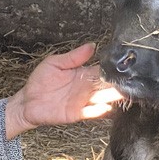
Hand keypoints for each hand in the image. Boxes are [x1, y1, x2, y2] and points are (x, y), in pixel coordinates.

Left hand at [4, 42, 122, 138]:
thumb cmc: (40, 81)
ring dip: (113, 97)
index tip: (125, 65)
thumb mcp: (55, 63)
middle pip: (106, 85)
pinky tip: (106, 107)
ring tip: (124, 93)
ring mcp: (83, 101)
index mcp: (83, 74)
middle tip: (131, 80)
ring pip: (103, 99)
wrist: (27, 101)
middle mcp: (86, 88)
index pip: (101, 70)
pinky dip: (99, 111)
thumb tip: (91, 45)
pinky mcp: (77, 114)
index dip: (112, 68)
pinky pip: (91, 113)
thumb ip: (73, 56)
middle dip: (118, 83)